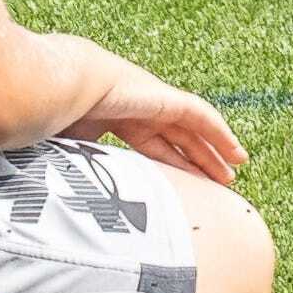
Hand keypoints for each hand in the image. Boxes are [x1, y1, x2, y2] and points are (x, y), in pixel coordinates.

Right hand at [70, 59, 245, 183]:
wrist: (59, 88)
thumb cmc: (55, 118)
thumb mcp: (74, 152)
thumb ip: (89, 172)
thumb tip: (89, 203)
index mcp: (116, 118)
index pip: (153, 144)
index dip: (172, 163)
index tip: (188, 184)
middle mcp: (138, 107)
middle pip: (178, 137)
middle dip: (199, 158)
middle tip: (220, 181)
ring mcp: (153, 99)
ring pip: (194, 127)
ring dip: (215, 148)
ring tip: (237, 166)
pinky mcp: (165, 98)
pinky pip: (201, 116)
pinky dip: (219, 133)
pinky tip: (235, 151)